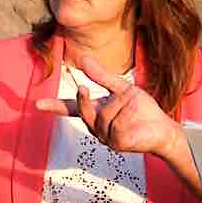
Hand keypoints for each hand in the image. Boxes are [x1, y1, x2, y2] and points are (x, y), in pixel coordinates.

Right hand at [37, 77, 184, 168]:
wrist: (163, 127)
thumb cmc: (143, 110)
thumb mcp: (121, 88)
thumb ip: (101, 76)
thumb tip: (81, 58)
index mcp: (96, 112)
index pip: (71, 109)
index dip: (55, 106)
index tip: (38, 104)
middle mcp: (97, 127)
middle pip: (82, 111)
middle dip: (83, 99)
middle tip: (83, 87)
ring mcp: (106, 138)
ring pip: (103, 117)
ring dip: (120, 106)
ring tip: (134, 106)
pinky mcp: (118, 144)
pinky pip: (116, 126)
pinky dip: (127, 115)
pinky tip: (135, 115)